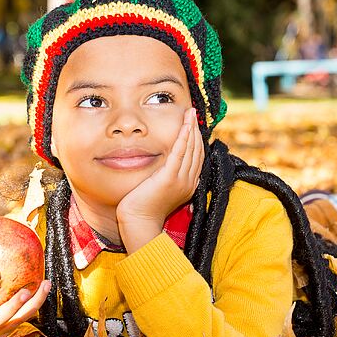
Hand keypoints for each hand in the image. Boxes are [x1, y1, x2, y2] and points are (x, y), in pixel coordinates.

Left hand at [116, 107, 203, 252]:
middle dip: (195, 129)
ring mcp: (181, 180)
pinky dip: (184, 137)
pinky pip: (180, 152)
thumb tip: (162, 165)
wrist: (139, 223)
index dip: (196, 139)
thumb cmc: (143, 208)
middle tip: (193, 113)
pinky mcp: (169, 178)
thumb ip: (164, 176)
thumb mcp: (159, 189)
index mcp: (188, 185)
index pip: (197, 157)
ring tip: (190, 113)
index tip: (193, 124)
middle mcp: (189, 181)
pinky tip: (185, 125)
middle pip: (197, 150)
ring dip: (191, 128)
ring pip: (191, 149)